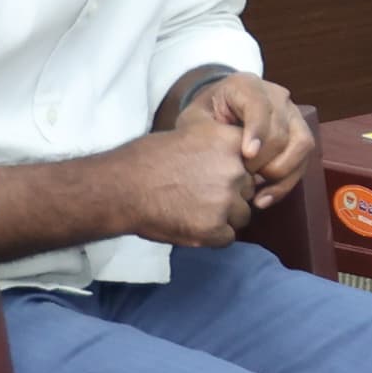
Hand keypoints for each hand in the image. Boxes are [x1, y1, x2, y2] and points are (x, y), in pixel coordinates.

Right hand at [113, 121, 260, 247]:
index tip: (212, 175)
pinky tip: (189, 225)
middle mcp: (235, 171)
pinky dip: (211, 236)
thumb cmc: (147, 159)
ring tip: (192, 211)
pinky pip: (227, 237)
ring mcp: (226, 201)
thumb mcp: (191, 134)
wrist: (119, 187)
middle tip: (198, 196)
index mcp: (231, 143)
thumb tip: (242, 161)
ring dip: (223, 218)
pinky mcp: (214, 228)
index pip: (252, 162)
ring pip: (241, 216)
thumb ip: (221, 148)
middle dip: (229, 196)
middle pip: (248, 190)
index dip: (233, 172)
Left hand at [186, 73, 316, 210]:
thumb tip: (220, 155)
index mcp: (247, 85)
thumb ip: (202, 132)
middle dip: (264, 160)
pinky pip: (304, 160)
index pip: (259, 107)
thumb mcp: (194, 120)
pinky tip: (265, 198)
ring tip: (256, 194)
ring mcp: (293, 114)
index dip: (257, 131)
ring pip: (301, 144)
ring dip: (281, 173)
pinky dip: (286, 183)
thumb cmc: (204, 117)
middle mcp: (277, 96)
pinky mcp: (301, 134)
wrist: (219, 113)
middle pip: (282, 130)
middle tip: (241, 179)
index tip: (247, 156)